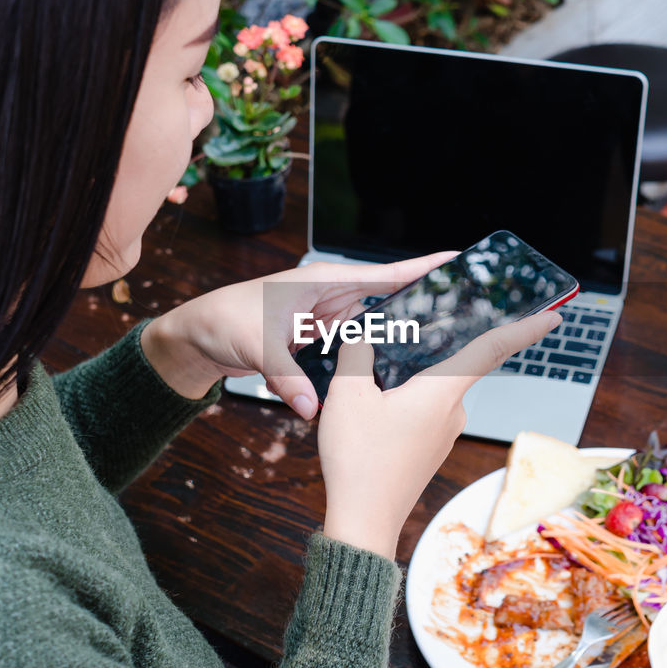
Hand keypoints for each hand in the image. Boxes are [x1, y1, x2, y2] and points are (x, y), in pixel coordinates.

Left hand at [140, 252, 458, 411]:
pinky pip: (360, 348)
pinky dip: (377, 357)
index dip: (422, 267)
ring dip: (404, 336)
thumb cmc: (222, 322)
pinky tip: (400, 370)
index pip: (384, 273)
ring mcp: (330, 320)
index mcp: (323, 281)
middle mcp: (333, 297)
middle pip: (391, 300)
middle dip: (426, 305)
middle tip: (468, 313)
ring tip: (446, 344)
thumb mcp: (256, 346)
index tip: (458, 260)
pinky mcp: (323, 341)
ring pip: (379, 327)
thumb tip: (311, 408)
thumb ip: (287, 376)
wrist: (198, 338)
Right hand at [317, 308, 561, 558]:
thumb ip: (356, 354)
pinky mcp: (431, 450)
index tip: (554, 316)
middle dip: (426, 354)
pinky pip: (424, 414)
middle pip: (450, 367)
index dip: (525, 329)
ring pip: (431, 392)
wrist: (362, 521)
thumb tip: (361, 338)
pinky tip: (375, 414)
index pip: (491, 349)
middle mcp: (453, 413)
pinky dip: (404, 406)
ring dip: (407, 385)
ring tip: (368, 390)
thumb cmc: (360, 461)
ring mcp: (444, 435)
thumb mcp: (346, 395)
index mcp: (441, 392)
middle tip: (395, 345)